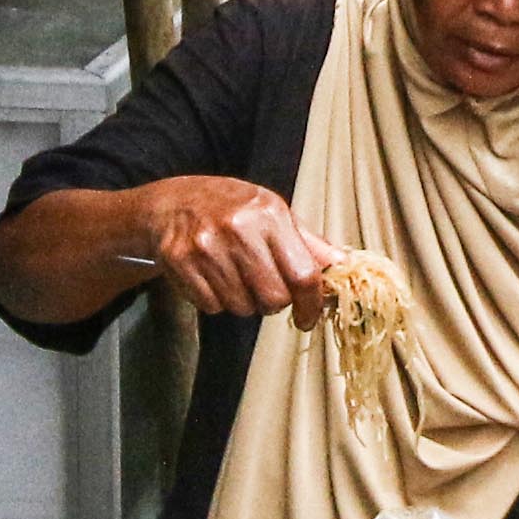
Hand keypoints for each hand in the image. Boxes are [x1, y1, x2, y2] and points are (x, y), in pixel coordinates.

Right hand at [137, 177, 337, 320]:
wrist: (172, 201)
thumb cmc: (232, 208)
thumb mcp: (274, 214)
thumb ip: (309, 244)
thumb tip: (345, 265)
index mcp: (269, 214)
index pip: (303, 274)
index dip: (311, 304)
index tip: (308, 317)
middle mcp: (238, 228)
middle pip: (273, 298)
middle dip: (273, 302)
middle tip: (262, 286)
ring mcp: (206, 245)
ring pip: (242, 307)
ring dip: (243, 302)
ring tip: (234, 276)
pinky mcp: (179, 261)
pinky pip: (212, 306)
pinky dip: (216, 300)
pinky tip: (212, 277)